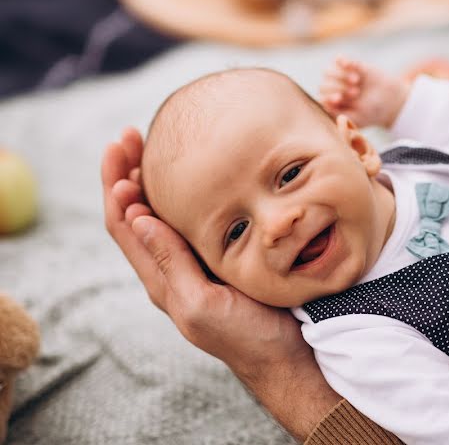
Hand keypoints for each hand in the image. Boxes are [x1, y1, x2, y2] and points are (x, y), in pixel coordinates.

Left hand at [102, 128, 338, 438]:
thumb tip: (137, 217)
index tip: (122, 145)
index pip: (123, 222)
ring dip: (152, 179)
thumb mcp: (203, 304)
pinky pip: (192, 221)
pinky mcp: (223, 260)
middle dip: (127, 171)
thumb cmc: (250, 336)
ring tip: (153, 146)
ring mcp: (197, 264)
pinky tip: (200, 177)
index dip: (116, 182)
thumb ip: (172, 264)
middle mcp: (173, 268)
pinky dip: (185, 194)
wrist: (289, 358)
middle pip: (135, 212)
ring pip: (162, 215)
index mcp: (162, 278)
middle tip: (132, 134)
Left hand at [319, 57, 409, 128]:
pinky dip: (341, 60)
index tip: (339, 98)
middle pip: (324, 85)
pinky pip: (339, 60)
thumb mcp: (358, 117)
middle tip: (356, 92)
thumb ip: (341, 114)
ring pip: (328, 72)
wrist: (390, 99)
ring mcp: (340, 77)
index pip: (322, 99)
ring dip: (340, 76)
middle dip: (338, 88)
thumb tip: (324, 106)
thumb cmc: (373, 111)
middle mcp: (333, 90)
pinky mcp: (349, 66)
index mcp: (332, 105)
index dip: (328, 97)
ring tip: (356, 80)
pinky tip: (348, 64)